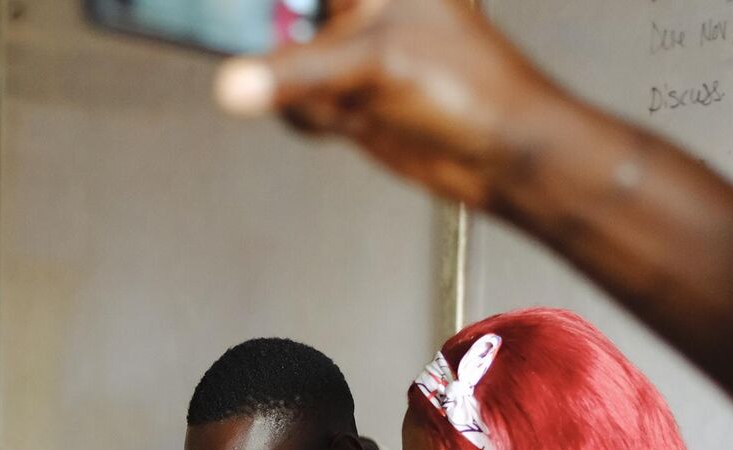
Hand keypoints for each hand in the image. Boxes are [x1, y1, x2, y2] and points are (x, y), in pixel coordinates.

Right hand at [215, 0, 566, 209]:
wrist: (497, 153)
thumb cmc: (472, 87)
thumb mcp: (374, 63)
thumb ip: (296, 69)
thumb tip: (234, 82)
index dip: (276, 9)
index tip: (271, 30)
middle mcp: (362, 9)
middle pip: (282, 19)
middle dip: (286, 53)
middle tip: (322, 74)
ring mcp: (352, 53)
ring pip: (281, 65)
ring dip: (302, 91)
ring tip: (348, 99)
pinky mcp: (346, 94)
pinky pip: (296, 102)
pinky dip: (311, 117)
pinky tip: (349, 119)